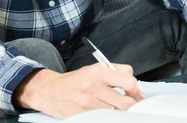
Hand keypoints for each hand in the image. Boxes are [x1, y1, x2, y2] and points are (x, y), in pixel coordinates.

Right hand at [13, 63, 144, 118]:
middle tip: (131, 103)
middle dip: (131, 104)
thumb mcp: (94, 69)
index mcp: (98, 72)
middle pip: (126, 102)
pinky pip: (105, 118)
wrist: (50, 91)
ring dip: (119, 111)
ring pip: (116, 113)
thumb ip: (116, 72)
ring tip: (116, 106)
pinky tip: (105, 111)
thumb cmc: (75, 80)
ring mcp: (88, 104)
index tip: (135, 93)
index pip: (128, 81)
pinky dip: (108, 116)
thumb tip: (135, 85)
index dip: (135, 89)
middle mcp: (94, 87)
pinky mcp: (83, 116)